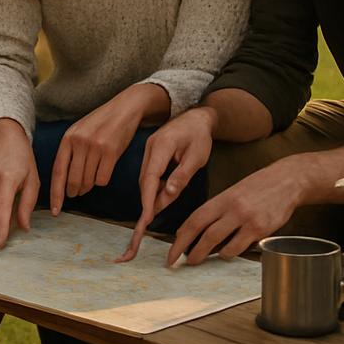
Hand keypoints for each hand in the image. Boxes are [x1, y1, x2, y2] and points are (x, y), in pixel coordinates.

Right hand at [0, 119, 38, 247]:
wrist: (6, 142)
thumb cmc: (23, 161)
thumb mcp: (33, 181)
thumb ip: (27, 205)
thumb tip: (23, 227)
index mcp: (6, 180)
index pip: (2, 209)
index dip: (1, 229)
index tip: (1, 244)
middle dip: (1, 227)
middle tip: (16, 224)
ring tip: (11, 213)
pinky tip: (2, 207)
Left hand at [48, 90, 149, 214]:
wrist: (124, 109)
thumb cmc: (101, 123)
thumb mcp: (79, 131)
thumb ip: (71, 151)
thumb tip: (66, 181)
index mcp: (67, 138)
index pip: (58, 172)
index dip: (56, 193)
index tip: (56, 210)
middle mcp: (79, 142)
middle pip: (73, 180)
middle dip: (75, 191)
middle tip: (77, 194)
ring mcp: (94, 147)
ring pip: (88, 181)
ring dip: (89, 186)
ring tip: (91, 180)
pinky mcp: (110, 151)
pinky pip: (103, 179)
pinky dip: (102, 180)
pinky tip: (104, 171)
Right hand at [118, 106, 215, 261]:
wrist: (196, 116)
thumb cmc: (199, 135)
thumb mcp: (196, 156)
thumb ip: (182, 175)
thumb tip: (167, 195)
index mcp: (160, 148)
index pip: (149, 178)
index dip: (147, 200)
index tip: (145, 219)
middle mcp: (149, 150)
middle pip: (143, 182)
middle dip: (145, 205)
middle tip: (144, 227)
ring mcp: (148, 152)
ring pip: (145, 180)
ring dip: (149, 199)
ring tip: (149, 221)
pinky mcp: (151, 155)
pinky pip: (149, 176)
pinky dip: (153, 190)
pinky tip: (158, 202)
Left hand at [165, 158, 305, 266]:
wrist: (287, 181)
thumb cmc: (257, 187)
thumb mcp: (232, 193)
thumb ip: (217, 211)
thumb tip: (199, 232)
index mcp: (221, 199)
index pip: (194, 221)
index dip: (180, 239)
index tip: (172, 252)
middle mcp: (233, 209)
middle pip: (205, 235)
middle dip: (191, 252)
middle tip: (183, 263)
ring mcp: (248, 220)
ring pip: (223, 245)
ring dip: (212, 255)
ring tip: (205, 257)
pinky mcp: (262, 229)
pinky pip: (241, 248)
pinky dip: (232, 252)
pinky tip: (228, 252)